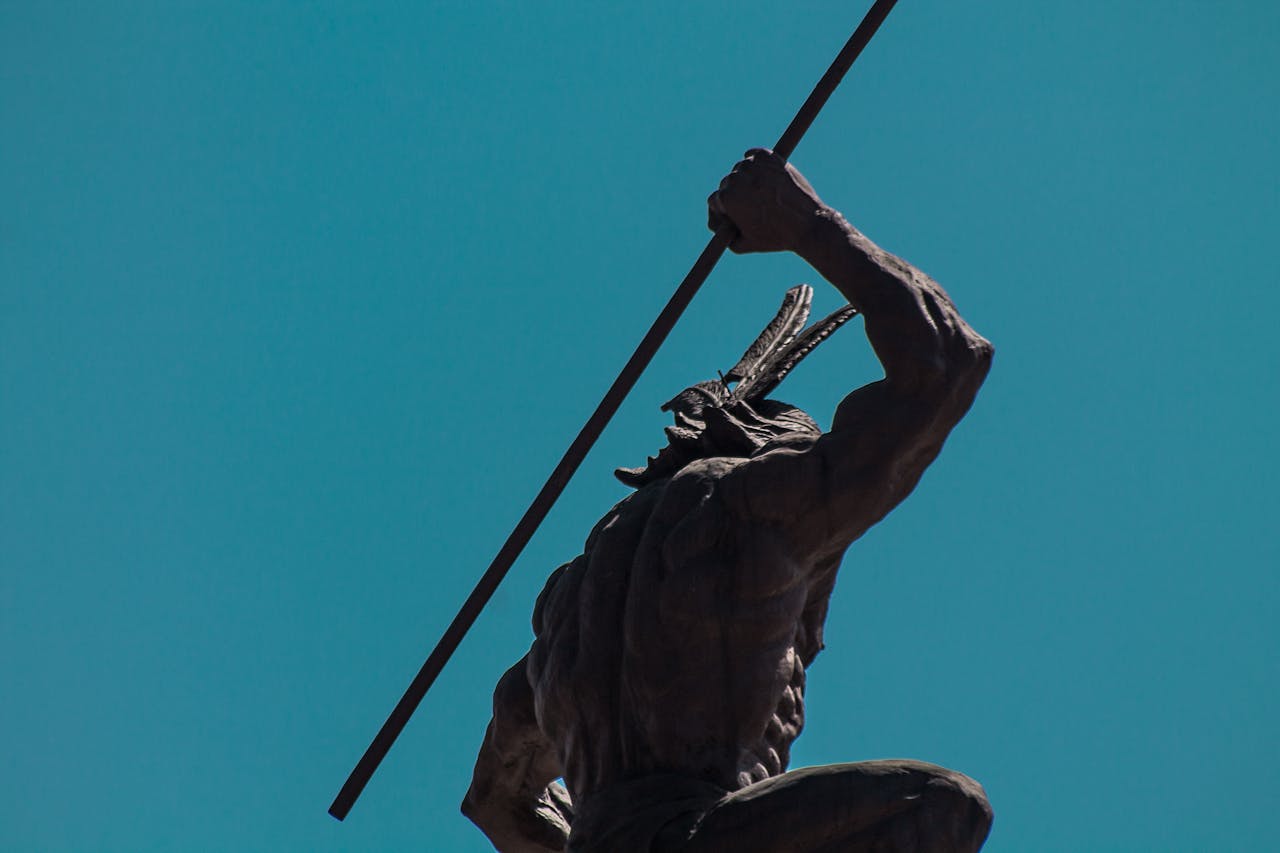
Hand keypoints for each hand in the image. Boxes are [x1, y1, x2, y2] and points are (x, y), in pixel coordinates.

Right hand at [707, 148, 826, 253]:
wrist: (807, 224)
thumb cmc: (775, 237)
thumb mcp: (742, 245)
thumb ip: (722, 234)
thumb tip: (717, 224)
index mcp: (727, 199)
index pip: (715, 200)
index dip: (722, 209)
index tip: (731, 213)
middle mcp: (737, 179)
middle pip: (727, 183)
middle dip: (736, 193)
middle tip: (749, 204)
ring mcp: (754, 166)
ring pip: (741, 169)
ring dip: (747, 178)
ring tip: (761, 193)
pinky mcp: (769, 157)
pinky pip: (754, 155)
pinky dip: (756, 161)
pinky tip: (761, 173)